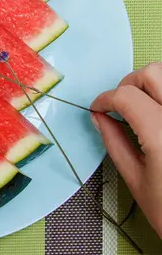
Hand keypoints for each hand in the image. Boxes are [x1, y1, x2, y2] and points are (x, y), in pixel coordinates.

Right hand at [91, 62, 161, 236]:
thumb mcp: (136, 180)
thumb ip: (114, 141)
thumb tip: (100, 117)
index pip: (126, 95)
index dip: (105, 98)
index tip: (98, 108)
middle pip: (151, 74)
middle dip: (128, 84)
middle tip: (119, 105)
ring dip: (150, 87)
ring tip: (140, 109)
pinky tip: (158, 116)